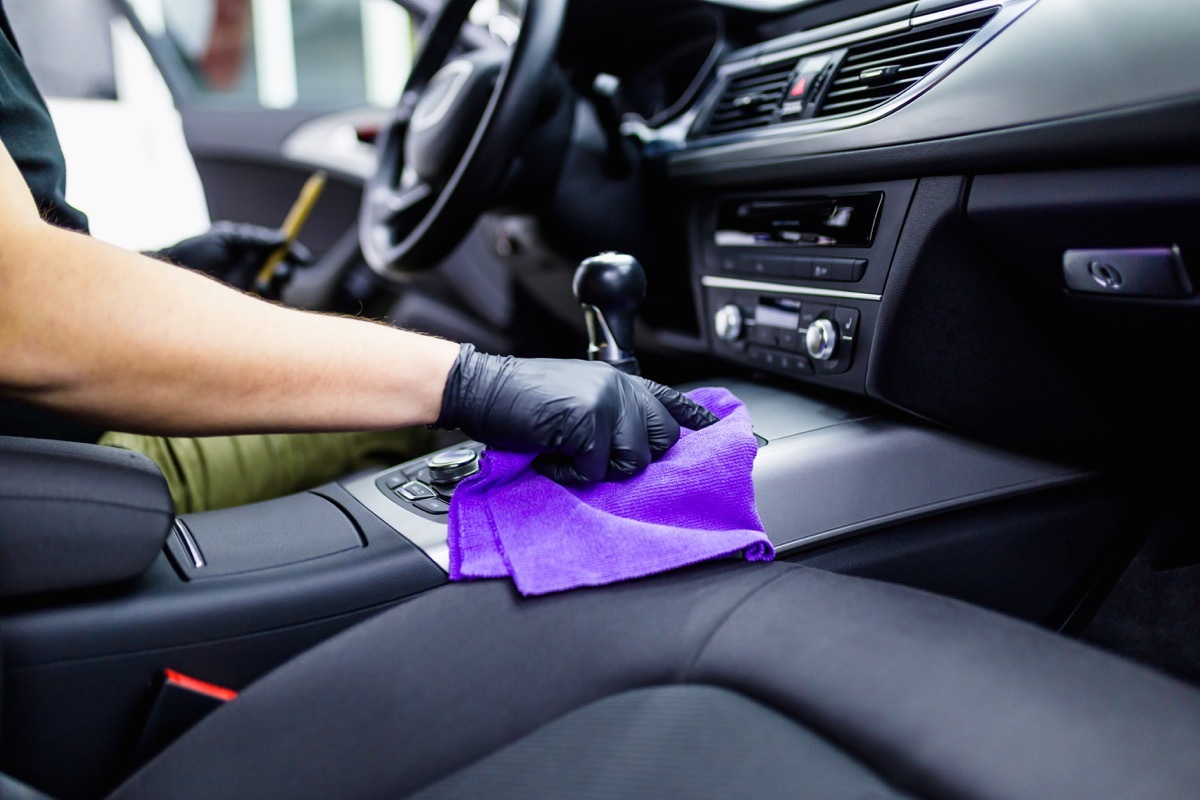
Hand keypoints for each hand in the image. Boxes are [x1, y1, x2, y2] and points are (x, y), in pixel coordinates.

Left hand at [150, 221, 312, 294]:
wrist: (171, 273)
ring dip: (273, 286)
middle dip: (286, 271)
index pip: (282, 252)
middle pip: (284, 272)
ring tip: (259, 283)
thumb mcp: (226, 237)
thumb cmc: (194, 250)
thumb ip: (255, 238)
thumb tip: (283, 238)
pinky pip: (263, 308)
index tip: (302, 259)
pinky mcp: (243, 307)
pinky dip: (262, 300)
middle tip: (280, 272)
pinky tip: (250, 294)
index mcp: (252, 250)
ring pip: (276, 290)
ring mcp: (249, 289)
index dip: (295, 255)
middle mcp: (254, 269)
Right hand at [436, 344, 718, 482]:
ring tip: (563, 452)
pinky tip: (548, 455)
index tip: (717, 432)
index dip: (697, 419)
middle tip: (587, 454)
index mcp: (619, 380)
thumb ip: (611, 411)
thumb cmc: (521, 401)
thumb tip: (637, 445)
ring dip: (595, 468)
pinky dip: (567, 473)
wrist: (481, 388)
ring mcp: (608, 401)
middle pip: (660, 440)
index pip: (671, 400)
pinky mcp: (590, 420)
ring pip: (632, 461)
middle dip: (627, 459)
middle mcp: (621, 386)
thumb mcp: (576, 397)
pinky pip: (595, 470)